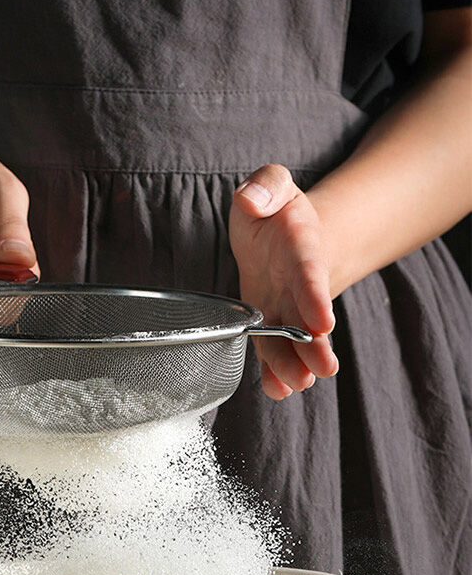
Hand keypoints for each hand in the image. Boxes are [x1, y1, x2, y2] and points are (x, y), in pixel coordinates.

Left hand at [229, 163, 338, 399]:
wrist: (279, 234)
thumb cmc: (272, 210)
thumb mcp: (271, 184)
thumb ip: (266, 185)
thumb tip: (252, 200)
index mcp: (300, 249)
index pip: (308, 274)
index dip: (314, 297)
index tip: (323, 322)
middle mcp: (297, 285)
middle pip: (308, 317)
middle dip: (315, 344)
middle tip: (323, 369)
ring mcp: (285, 308)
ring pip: (292, 339)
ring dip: (294, 363)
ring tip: (299, 385)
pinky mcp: (269, 323)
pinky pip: (271, 349)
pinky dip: (274, 371)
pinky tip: (276, 390)